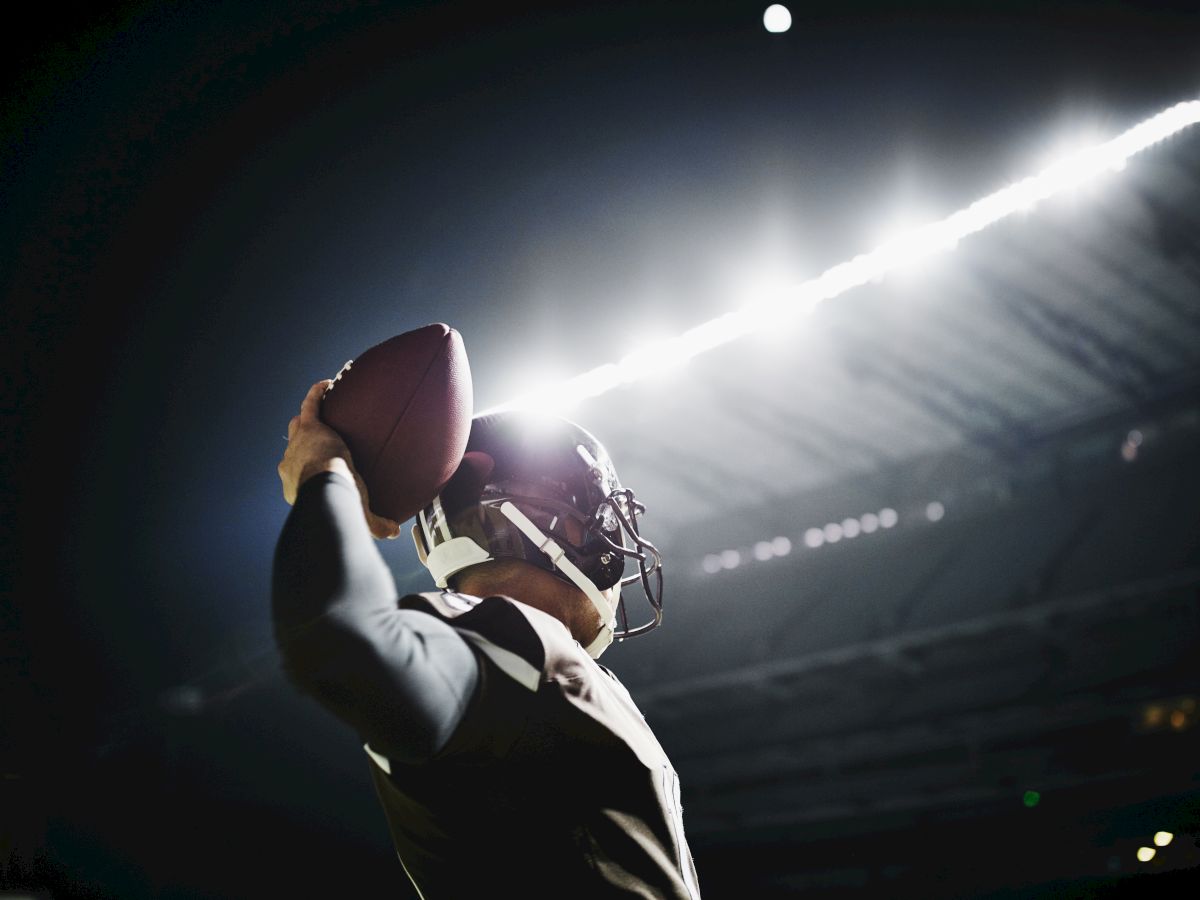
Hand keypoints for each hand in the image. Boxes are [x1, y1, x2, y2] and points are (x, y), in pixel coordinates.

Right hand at [277, 380, 400, 539]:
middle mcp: (292, 463)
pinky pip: (310, 404)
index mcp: (298, 484)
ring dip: (306, 415)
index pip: (300, 472)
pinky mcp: (309, 427)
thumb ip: (375, 523)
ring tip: (321, 405)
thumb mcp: (356, 512)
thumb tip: (393, 532)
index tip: (323, 466)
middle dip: (301, 441)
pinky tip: (329, 384)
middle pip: (295, 446)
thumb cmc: (338, 502)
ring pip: (297, 425)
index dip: (307, 468)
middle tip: (319, 435)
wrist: (327, 486)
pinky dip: (317, 394)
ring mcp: (298, 443)